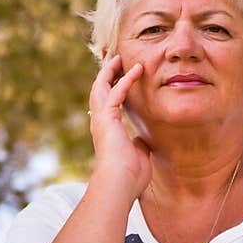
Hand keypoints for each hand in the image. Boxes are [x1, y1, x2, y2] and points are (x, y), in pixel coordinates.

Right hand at [88, 53, 151, 198]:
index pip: (108, 103)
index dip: (113, 88)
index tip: (122, 76)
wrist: (120, 184)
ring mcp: (101, 119)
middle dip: (106, 73)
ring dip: (111, 70)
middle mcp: (100, 122)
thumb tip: (143, 140)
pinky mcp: (107, 118)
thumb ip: (139, 144)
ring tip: (120, 57)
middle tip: (115, 59)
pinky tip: (137, 69)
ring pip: (101, 86)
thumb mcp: (138, 155)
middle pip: (99, 90)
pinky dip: (126, 79)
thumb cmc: (130, 177)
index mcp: (107, 130)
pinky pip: (116, 92)